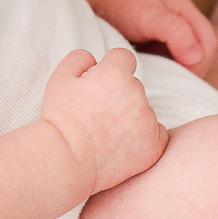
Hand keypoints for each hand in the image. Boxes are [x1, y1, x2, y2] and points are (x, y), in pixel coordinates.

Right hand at [40, 48, 167, 196]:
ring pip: (144, 110)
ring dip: (132, 116)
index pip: (123, 58)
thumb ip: (80, 58)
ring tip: (106, 134)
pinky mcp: (154, 147)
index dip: (110, 69)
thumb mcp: (60, 77)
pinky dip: (145, 137)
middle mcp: (137, 94)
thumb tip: (96, 59)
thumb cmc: (60, 119)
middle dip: (119, 94)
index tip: (100, 84)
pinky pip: (157, 133)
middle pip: (134, 85)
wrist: (66, 161)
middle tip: (97, 114)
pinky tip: (123, 144)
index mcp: (116, 73)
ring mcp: (148, 122)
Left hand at [85, 0, 217, 76]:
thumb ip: (176, 32)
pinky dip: (169, 71)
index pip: (209, 44)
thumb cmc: (123, 4)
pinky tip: (155, 73)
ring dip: (181, 72)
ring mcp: (172, 35)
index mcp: (186, 12)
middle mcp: (183, 23)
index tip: (180, 74)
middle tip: (172, 81)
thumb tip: (196, 57)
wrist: (98, 0)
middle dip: (193, 69)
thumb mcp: (149, 16)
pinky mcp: (160, 45)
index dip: (200, 62)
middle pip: (203, 53)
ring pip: (189, 60)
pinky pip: (173, 62)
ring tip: (163, 78)